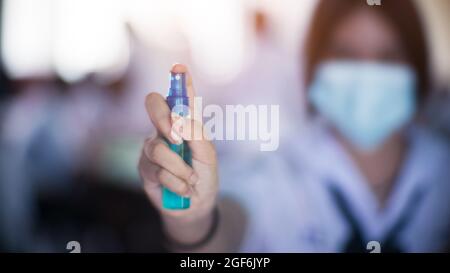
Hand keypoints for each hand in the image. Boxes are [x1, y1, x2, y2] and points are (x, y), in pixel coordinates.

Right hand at [139, 64, 217, 222]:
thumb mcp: (208, 156)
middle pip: (153, 105)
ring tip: (191, 180)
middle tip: (178, 138)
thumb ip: (197, 135)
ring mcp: (152, 147)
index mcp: (184, 123)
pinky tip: (182, 189)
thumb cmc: (204, 176)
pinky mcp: (144, 168)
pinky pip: (158, 171)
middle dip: (164, 118)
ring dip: (180, 168)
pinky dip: (177, 183)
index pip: (180, 98)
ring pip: (158, 148)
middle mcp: (165, 130)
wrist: (196, 206)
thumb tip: (180, 118)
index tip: (179, 67)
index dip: (179, 82)